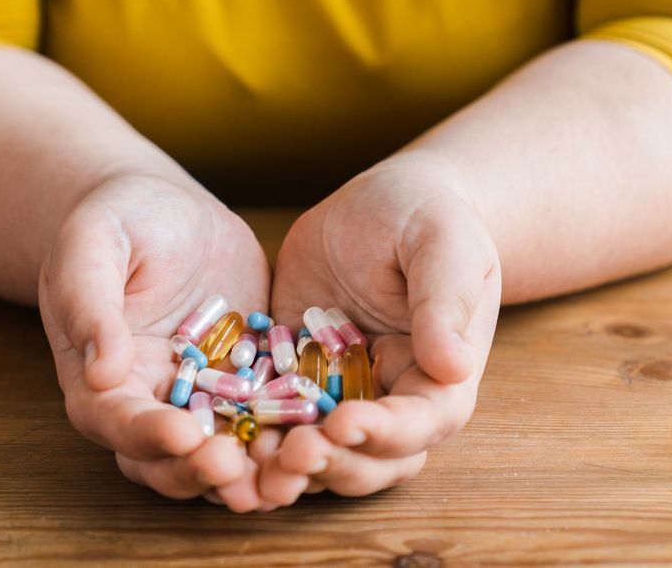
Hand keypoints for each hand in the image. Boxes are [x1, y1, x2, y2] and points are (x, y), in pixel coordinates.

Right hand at [37, 172, 273, 510]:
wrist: (169, 208)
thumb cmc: (117, 220)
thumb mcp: (92, 246)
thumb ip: (88, 305)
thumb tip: (101, 372)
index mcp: (100, 380)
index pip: (118, 422)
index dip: (149, 436)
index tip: (184, 436)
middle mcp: (152, 402)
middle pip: (169, 459)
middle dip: (203, 472)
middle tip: (241, 474)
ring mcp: (205, 397)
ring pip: (224, 451)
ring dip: (253, 473)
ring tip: (287, 480)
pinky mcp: (252, 380)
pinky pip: (271, 415)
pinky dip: (292, 434)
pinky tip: (323, 438)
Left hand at [262, 151, 501, 503]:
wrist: (384, 202)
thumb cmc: (428, 216)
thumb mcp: (445, 245)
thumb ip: (445, 302)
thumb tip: (454, 366)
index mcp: (439, 377)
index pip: (420, 424)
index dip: (384, 434)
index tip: (343, 422)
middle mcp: (390, 399)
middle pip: (369, 460)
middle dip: (331, 465)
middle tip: (290, 454)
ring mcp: (339, 393)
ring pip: (318, 454)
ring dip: (286, 469)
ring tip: (247, 465)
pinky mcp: (292, 377)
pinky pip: (270, 417)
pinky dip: (248, 433)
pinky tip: (216, 433)